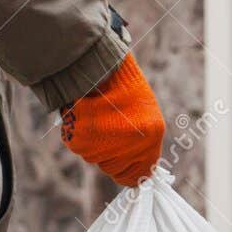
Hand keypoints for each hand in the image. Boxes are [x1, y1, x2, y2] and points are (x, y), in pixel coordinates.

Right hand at [61, 52, 165, 187]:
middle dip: (109, 153)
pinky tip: (84, 113)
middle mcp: (131, 143)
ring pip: (95, 157)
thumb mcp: (142, 109)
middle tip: (106, 127)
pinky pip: (79, 146)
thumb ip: (142, 139)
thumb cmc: (121, 80)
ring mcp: (106, 143)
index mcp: (152, 134)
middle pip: (114, 168)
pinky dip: (78, 133)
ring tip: (96, 114)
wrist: (97, 57)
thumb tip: (139, 171)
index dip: (130, 172)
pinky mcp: (82, 139)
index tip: (123, 168)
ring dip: (93, 142)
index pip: (140, 173)